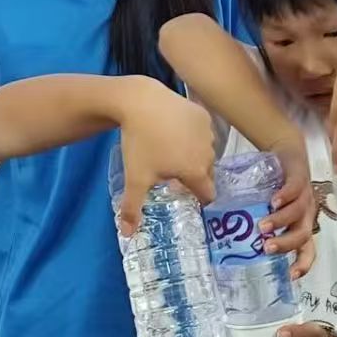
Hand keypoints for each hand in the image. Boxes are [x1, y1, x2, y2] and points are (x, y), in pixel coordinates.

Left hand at [117, 77, 216, 234]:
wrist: (141, 102)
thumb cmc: (140, 143)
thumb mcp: (135, 178)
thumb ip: (133, 208)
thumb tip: (128, 235)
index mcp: (196, 172)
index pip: (208, 194)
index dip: (199, 199)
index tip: (186, 196)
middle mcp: (209, 153)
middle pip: (207, 173)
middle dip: (194, 176)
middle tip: (174, 174)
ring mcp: (208, 132)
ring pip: (206, 151)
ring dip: (195, 155)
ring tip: (172, 150)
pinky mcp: (203, 114)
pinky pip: (202, 132)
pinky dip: (193, 135)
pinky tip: (175, 131)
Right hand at [260, 138, 315, 277]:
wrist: (287, 153)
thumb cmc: (275, 187)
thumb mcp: (267, 209)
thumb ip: (253, 224)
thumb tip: (222, 238)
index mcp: (301, 225)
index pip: (308, 250)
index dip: (302, 264)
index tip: (290, 276)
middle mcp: (306, 214)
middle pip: (303, 235)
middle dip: (286, 244)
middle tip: (266, 248)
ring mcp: (305, 195)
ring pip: (298, 213)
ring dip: (281, 221)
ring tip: (262, 225)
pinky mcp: (300, 177)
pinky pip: (295, 188)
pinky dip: (285, 196)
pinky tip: (273, 201)